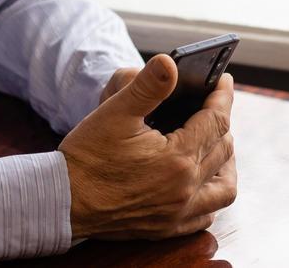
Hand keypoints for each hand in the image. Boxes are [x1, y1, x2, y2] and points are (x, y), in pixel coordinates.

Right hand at [59, 54, 236, 239]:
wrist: (62, 201)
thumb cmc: (87, 155)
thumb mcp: (114, 112)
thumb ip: (147, 85)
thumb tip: (171, 62)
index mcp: (177, 158)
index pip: (216, 121)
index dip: (223, 97)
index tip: (225, 80)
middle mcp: (185, 189)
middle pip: (223, 149)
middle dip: (222, 122)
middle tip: (214, 105)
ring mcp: (177, 212)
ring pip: (224, 187)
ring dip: (226, 162)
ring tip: (217, 143)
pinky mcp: (166, 227)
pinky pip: (206, 214)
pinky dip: (211, 194)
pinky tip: (202, 181)